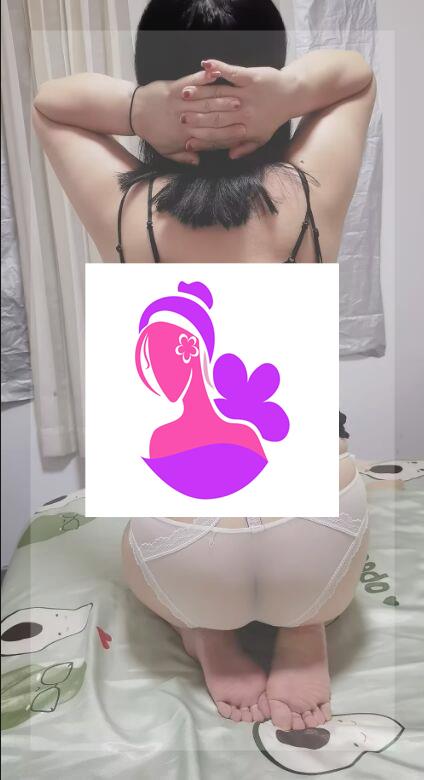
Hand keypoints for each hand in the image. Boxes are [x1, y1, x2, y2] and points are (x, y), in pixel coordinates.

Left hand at [132, 67, 246, 164]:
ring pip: (205, 101)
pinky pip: (192, 82)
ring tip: (238, 95)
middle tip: (245, 112)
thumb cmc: (152, 133)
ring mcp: (181, 103)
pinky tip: (216, 73)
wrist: (136, 112)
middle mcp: (186, 119)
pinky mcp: (176, 88)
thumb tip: (198, 161)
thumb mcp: (167, 150)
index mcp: (186, 136)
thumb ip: (184, 157)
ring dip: (222, 98)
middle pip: (212, 117)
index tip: (243, 131)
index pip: (212, 136)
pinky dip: (204, 77)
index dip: (228, 133)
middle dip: (229, 114)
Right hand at [181, 59, 286, 158]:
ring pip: (220, 96)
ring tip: (184, 93)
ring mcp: (247, 95)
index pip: (218, 136)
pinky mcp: (252, 78)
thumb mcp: (261, 138)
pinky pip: (232, 73)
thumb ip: (244, 147)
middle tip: (178, 117)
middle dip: (196, 117)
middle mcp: (244, 114)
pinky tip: (205, 65)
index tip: (186, 140)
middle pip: (215, 117)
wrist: (292, 95)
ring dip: (201, 93)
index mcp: (244, 130)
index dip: (202, 138)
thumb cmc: (273, 117)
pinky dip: (218, 68)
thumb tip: (229, 156)